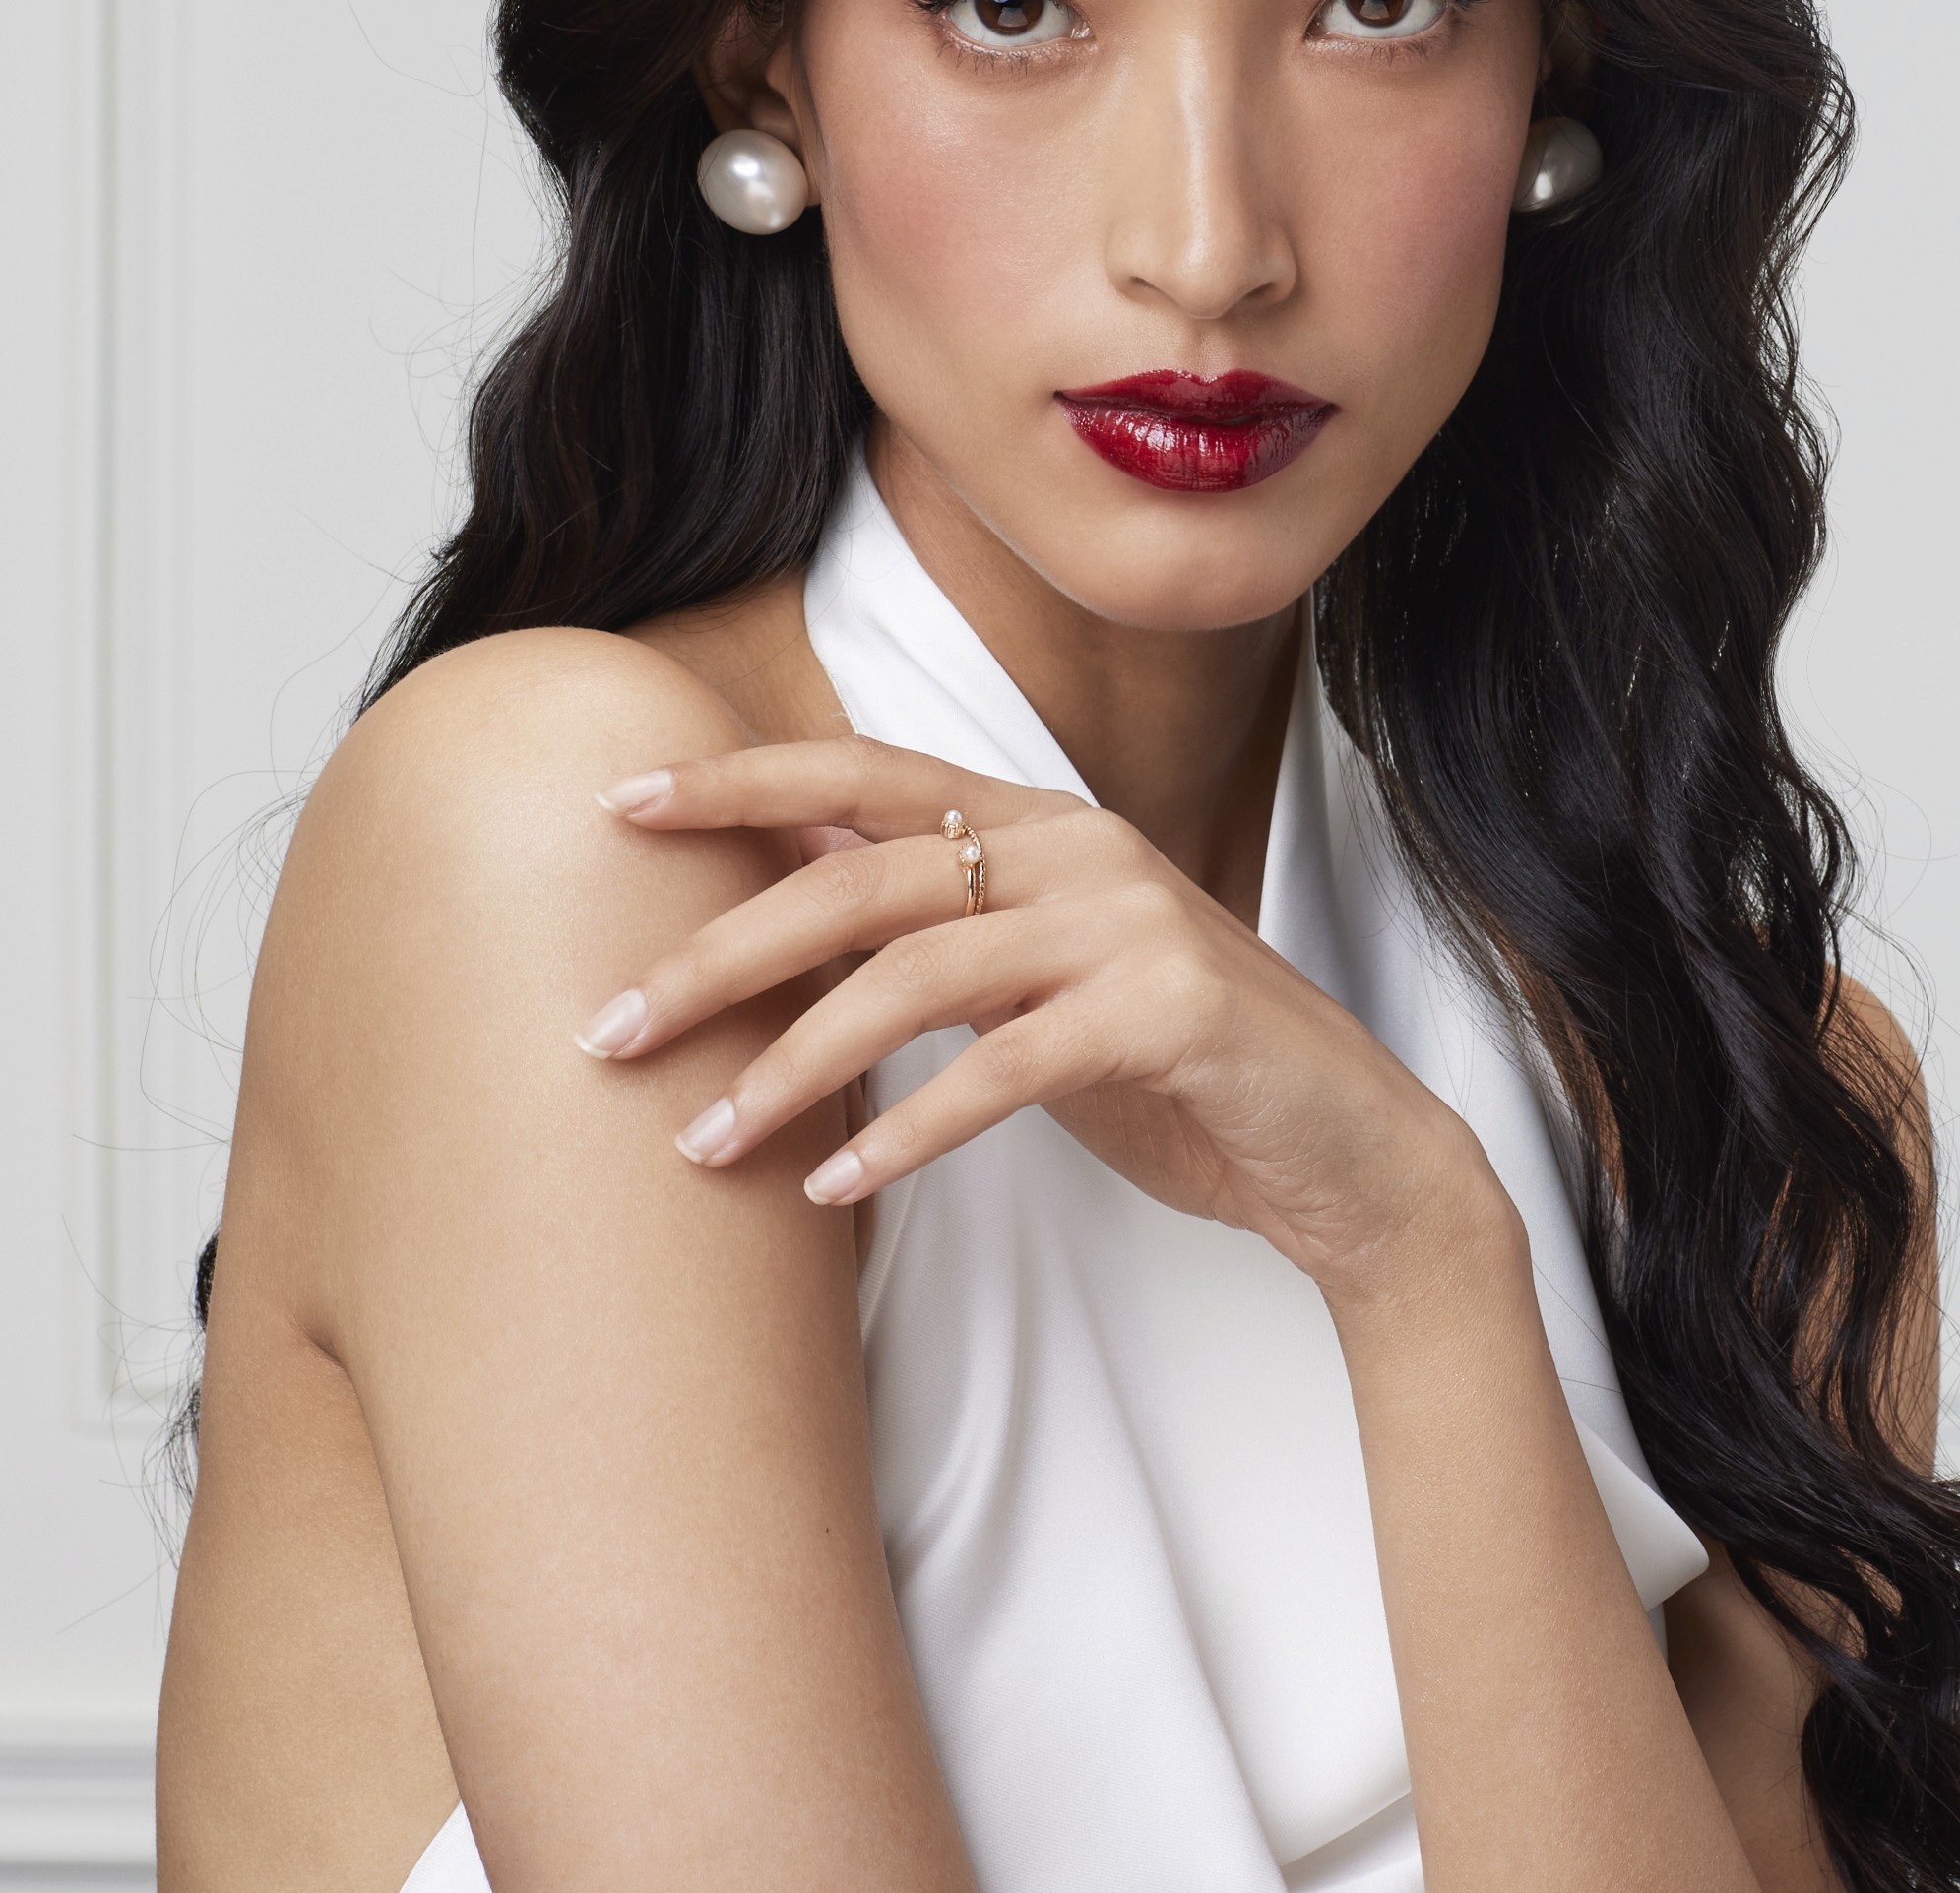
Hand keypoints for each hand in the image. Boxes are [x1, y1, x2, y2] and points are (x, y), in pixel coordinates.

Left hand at [570, 739, 1504, 1297]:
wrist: (1352, 1155)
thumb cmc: (1175, 1076)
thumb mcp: (1034, 989)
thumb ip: (930, 933)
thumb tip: (771, 895)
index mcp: (1042, 825)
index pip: (863, 773)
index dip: (736, 779)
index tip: (614, 804)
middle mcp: (1081, 849)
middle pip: (859, 872)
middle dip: (718, 949)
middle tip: (607, 1026)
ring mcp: (1131, 924)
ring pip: (914, 970)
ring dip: (789, 1062)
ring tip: (699, 1142)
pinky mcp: (1169, 1012)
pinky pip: (1000, 1067)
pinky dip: (904, 1129)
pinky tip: (830, 1186)